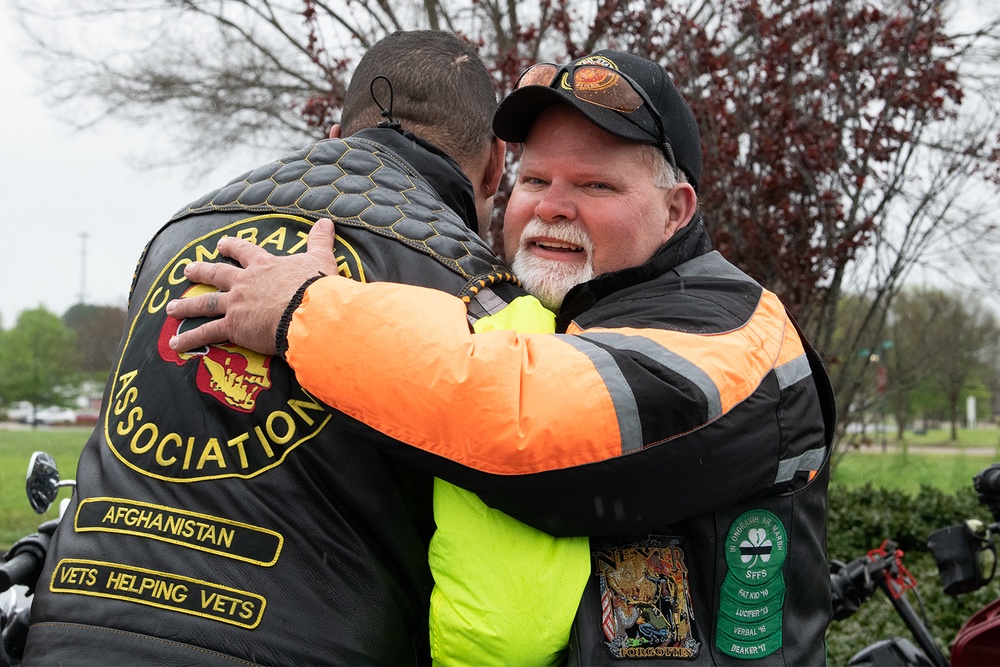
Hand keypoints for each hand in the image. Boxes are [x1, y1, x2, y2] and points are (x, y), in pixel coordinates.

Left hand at [167, 218, 339, 354]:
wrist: (308, 312)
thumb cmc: (315, 287)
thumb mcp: (320, 259)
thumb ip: (319, 241)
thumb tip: (327, 221)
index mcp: (264, 266)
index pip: (244, 252)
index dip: (231, 247)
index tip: (221, 244)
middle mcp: (245, 283)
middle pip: (216, 274)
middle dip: (201, 272)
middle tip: (187, 270)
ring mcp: (236, 305)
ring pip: (205, 303)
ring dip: (187, 306)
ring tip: (172, 308)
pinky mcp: (234, 327)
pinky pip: (207, 333)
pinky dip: (190, 339)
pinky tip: (174, 344)